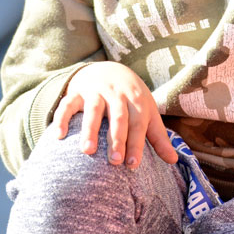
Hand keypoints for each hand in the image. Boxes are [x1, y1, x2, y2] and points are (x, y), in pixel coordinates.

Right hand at [53, 61, 176, 167]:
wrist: (109, 69)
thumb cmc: (132, 98)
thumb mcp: (148, 113)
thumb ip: (158, 137)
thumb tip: (174, 160)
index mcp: (137, 102)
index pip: (138, 124)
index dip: (136, 144)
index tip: (133, 165)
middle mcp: (118, 95)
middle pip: (118, 117)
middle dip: (116, 139)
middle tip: (114, 162)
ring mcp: (97, 92)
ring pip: (94, 109)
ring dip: (90, 129)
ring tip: (87, 151)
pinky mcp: (77, 92)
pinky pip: (68, 104)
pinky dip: (62, 118)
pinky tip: (58, 135)